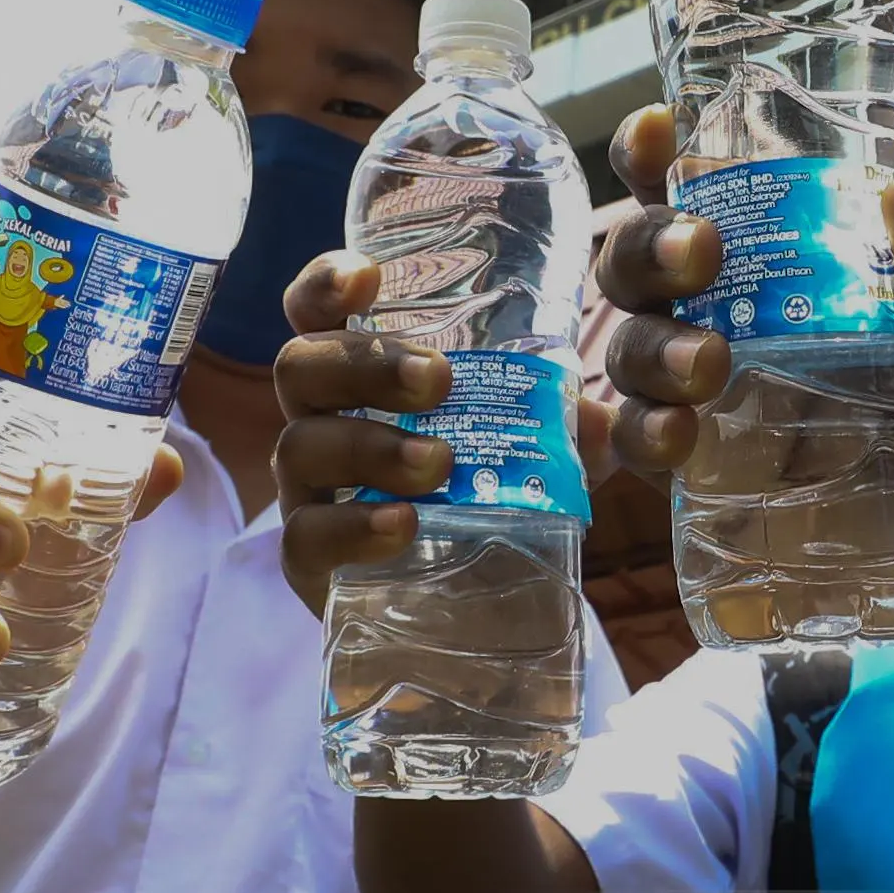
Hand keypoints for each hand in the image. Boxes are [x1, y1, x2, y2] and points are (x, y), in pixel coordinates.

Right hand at [269, 253, 619, 616]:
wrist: (477, 615)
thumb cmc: (491, 504)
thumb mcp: (539, 457)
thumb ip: (565, 433)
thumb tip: (591, 417)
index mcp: (362, 379)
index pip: (317, 313)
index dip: (327, 285)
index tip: (367, 277)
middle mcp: (323, 422)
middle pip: (303, 366)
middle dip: (365, 364)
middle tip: (435, 380)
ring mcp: (309, 492)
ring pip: (302, 446)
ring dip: (372, 446)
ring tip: (440, 464)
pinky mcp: (312, 563)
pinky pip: (307, 537)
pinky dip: (353, 526)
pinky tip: (402, 523)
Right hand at [594, 106, 893, 661]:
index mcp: (793, 257)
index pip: (704, 185)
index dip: (657, 154)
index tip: (655, 133)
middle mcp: (737, 316)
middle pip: (642, 261)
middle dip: (649, 246)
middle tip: (701, 257)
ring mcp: (718, 397)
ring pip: (633, 349)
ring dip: (651, 348)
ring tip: (707, 369)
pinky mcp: (716, 478)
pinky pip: (644, 447)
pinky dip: (639, 434)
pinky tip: (675, 437)